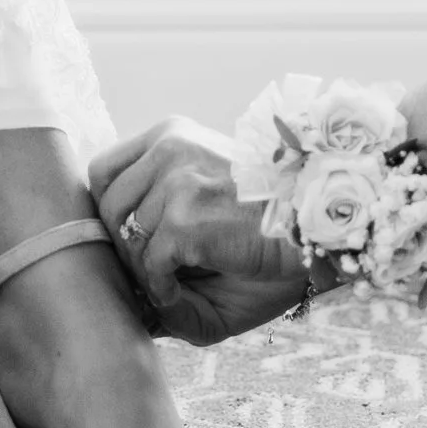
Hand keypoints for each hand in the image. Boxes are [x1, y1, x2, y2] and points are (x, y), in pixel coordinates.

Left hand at [85, 118, 308, 345]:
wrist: (323, 232)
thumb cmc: (268, 226)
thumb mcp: (202, 211)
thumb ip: (151, 224)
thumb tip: (105, 260)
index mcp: (172, 137)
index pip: (103, 170)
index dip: (109, 211)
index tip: (132, 237)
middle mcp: (170, 148)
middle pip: (107, 208)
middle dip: (125, 247)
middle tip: (155, 269)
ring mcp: (178, 182)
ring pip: (127, 239)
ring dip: (146, 271)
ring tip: (178, 278)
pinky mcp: (188, 219)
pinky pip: (150, 266)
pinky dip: (163, 290)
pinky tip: (185, 290)